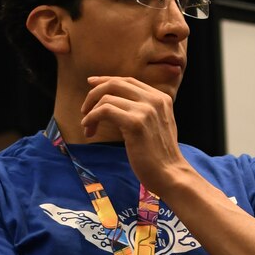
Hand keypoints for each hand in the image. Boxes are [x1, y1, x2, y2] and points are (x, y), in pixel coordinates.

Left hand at [79, 76, 194, 193]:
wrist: (170, 174)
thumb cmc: (160, 155)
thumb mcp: (158, 124)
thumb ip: (144, 110)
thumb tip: (117, 101)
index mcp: (161, 98)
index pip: (128, 80)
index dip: (106, 80)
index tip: (91, 84)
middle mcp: (154, 100)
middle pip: (116, 83)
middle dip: (94, 93)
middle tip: (84, 109)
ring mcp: (146, 110)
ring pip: (107, 97)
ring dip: (90, 111)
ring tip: (87, 127)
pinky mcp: (135, 123)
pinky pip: (104, 111)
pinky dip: (91, 118)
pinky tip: (89, 129)